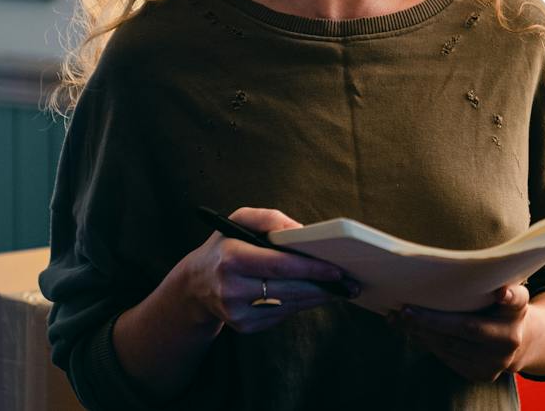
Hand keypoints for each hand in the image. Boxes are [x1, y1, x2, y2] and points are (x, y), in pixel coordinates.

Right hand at [178, 206, 353, 334]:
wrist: (196, 283)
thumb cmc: (226, 245)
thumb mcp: (239, 220)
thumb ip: (269, 218)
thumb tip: (301, 231)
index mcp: (231, 258)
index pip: (278, 265)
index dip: (310, 268)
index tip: (336, 268)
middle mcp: (230, 288)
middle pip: (288, 290)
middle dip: (322, 286)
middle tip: (349, 282)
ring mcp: (236, 312)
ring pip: (288, 306)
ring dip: (316, 297)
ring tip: (340, 288)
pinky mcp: (243, 327)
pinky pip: (281, 316)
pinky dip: (299, 305)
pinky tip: (313, 296)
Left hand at [392, 284, 534, 381]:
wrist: (514, 340)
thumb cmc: (498, 305)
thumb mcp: (501, 288)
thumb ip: (490, 278)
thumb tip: (460, 264)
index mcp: (518, 309)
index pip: (516, 301)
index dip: (509, 296)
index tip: (501, 292)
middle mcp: (511, 338)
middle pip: (467, 328)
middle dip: (432, 320)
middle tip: (406, 310)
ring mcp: (497, 361)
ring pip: (452, 346)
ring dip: (422, 333)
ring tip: (401, 319)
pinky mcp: (482, 374)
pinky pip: (448, 359)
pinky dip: (427, 344)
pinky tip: (412, 332)